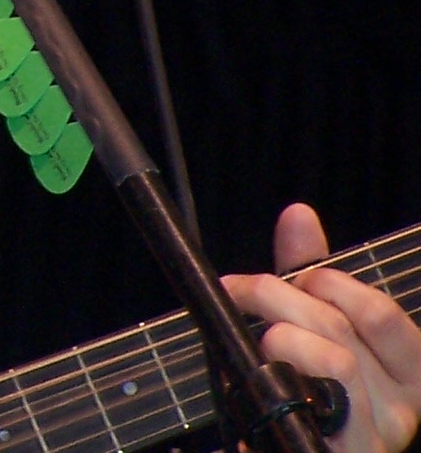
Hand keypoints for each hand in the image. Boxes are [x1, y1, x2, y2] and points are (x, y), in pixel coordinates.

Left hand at [221, 204, 420, 452]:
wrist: (294, 450)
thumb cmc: (310, 392)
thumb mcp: (313, 328)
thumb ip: (307, 276)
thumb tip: (298, 214)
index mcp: (407, 375)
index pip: (380, 314)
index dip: (329, 283)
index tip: (295, 277)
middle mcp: (400, 410)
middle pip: (340, 330)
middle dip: (278, 297)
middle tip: (240, 291)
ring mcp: (370, 439)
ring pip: (331, 362)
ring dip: (278, 338)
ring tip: (258, 344)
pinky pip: (305, 407)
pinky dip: (272, 389)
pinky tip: (253, 392)